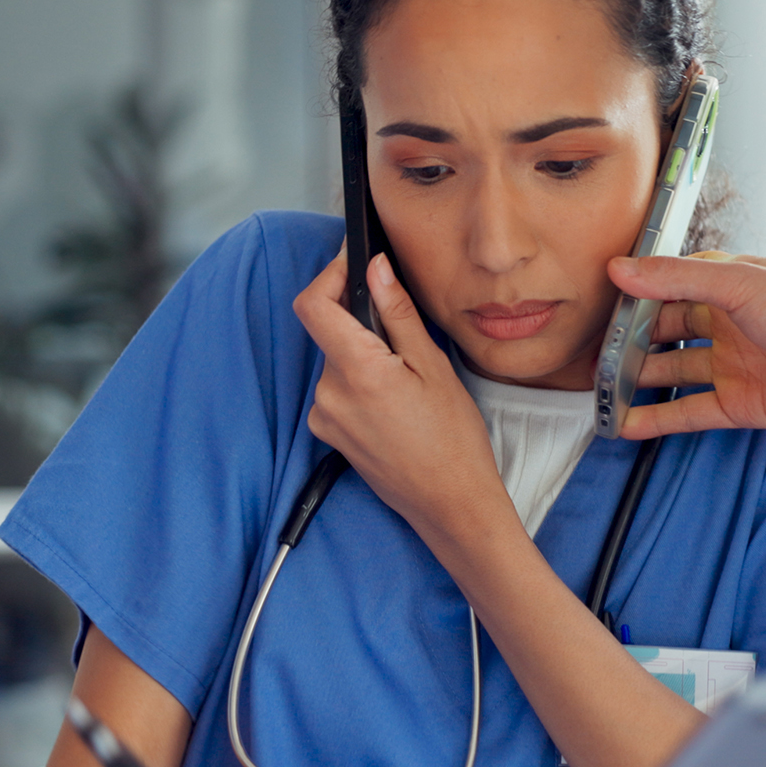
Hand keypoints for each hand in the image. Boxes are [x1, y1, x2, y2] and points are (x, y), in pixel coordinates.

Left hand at [291, 249, 512, 539]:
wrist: (449, 505)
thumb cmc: (452, 440)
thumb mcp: (433, 366)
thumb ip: (397, 313)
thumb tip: (375, 269)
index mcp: (357, 371)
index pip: (313, 305)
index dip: (329, 275)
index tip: (353, 262)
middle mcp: (329, 394)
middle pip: (329, 331)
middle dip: (361, 321)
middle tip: (403, 332)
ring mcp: (325, 416)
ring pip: (336, 360)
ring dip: (363, 354)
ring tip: (406, 379)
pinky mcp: (328, 432)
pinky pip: (337, 389)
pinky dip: (360, 381)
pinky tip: (395, 402)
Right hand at [607, 251, 765, 439]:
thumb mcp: (741, 284)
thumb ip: (678, 278)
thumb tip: (620, 269)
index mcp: (729, 285)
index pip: (667, 287)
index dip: (633, 296)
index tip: (595, 304)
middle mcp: (730, 324)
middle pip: (666, 331)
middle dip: (629, 341)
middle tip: (589, 354)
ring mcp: (737, 365)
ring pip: (674, 371)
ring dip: (638, 381)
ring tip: (598, 391)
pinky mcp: (745, 405)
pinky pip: (691, 412)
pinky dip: (658, 418)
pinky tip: (627, 425)